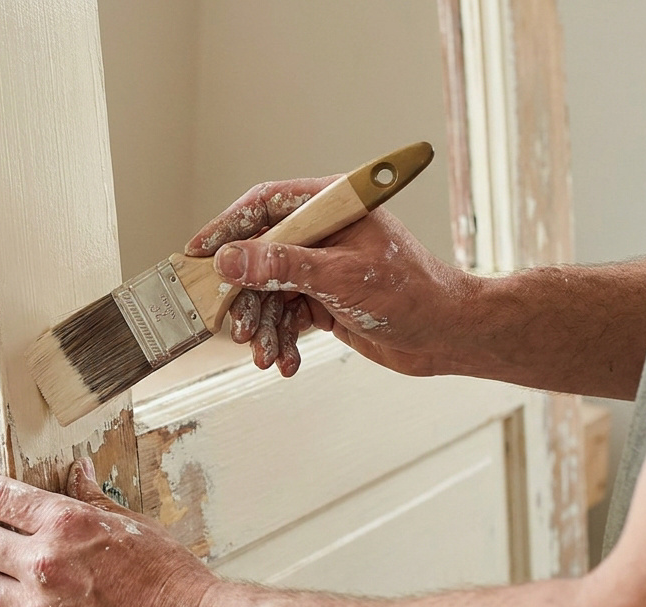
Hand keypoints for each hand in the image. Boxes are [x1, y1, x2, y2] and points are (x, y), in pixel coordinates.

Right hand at [184, 178, 480, 377]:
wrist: (449, 336)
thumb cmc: (413, 294)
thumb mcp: (341, 278)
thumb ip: (282, 266)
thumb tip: (229, 259)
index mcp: (331, 207)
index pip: (265, 205)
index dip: (227, 227)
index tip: (196, 252)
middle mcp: (322, 233)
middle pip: (259, 256)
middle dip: (245, 297)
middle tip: (235, 326)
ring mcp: (321, 267)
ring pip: (268, 293)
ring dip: (262, 327)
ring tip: (264, 354)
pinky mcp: (323, 299)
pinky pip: (285, 317)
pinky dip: (281, 340)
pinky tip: (285, 361)